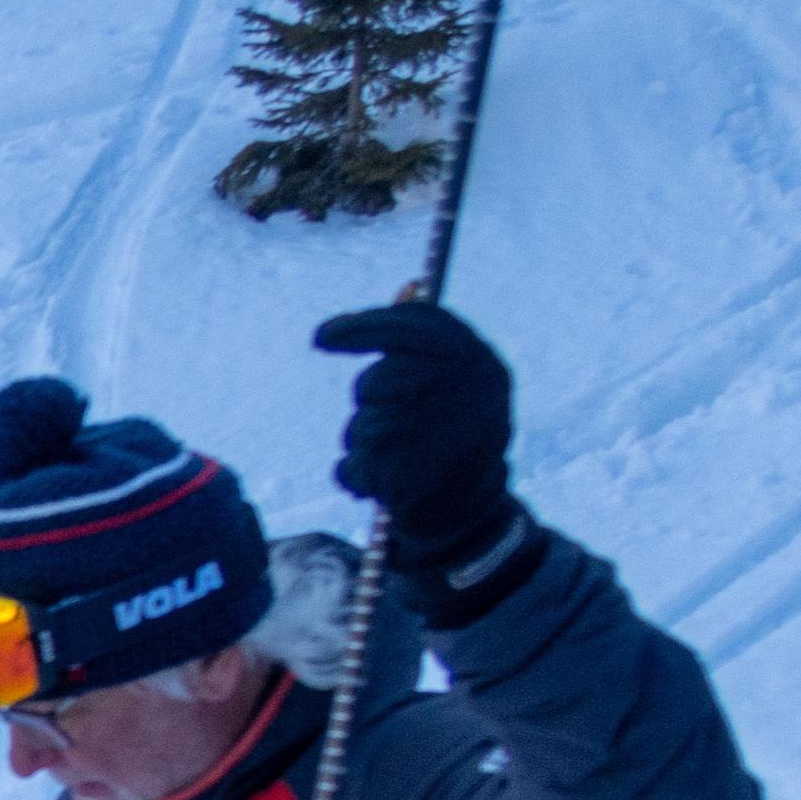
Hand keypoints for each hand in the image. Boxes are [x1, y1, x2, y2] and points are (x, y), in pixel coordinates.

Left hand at [314, 302, 517, 574]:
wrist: (473, 514)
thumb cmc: (456, 441)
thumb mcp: (457, 384)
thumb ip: (427, 340)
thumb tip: (409, 284)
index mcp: (479, 365)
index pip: (415, 326)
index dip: (363, 327)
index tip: (321, 337)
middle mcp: (462, 396)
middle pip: (377, 380)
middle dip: (369, 399)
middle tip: (389, 417)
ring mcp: (434, 437)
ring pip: (362, 426)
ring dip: (364, 443)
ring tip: (397, 458)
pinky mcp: (405, 478)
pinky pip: (353, 466)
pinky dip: (357, 476)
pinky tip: (385, 485)